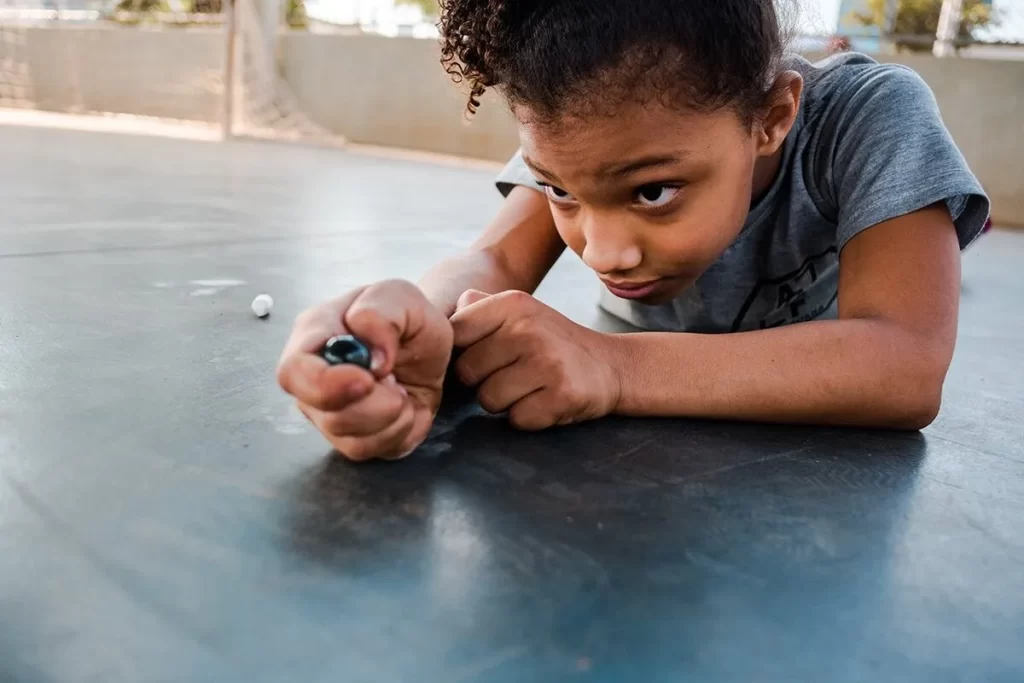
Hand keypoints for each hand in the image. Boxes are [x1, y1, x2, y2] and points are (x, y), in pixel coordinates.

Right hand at [276, 280, 452, 460]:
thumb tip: (372, 356)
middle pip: (322, 413)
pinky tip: (404, 407)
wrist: (426, 347)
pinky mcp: (352, 438)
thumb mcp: (401, 297)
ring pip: (349, 439)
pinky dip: (400, 432)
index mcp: (313, 336)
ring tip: (401, 388)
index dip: (326, 384)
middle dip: (371, 405)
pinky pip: (372, 451)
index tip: (368, 380)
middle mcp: (311, 379)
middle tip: (397, 381)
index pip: (294, 371)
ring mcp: (327, 412)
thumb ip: (381, 314)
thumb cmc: (405, 319)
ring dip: (392, 417)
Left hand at [450, 290, 621, 429]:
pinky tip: (546, 400)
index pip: (456, 334)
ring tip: (530, 387)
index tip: (485, 356)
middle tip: (514, 374)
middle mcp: (528, 329)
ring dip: (504, 402)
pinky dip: (527, 417)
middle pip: (467, 373)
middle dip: (483, 381)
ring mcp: (547, 363)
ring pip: (488, 400)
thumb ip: (479, 309)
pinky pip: (516, 419)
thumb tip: (439, 313)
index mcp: (513, 304)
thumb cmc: (552, 342)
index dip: (464, 353)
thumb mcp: (520, 313)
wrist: (610, 365)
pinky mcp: (561, 395)